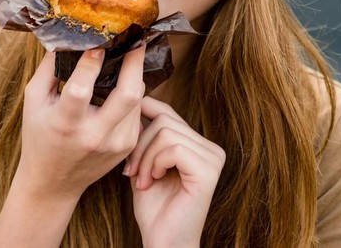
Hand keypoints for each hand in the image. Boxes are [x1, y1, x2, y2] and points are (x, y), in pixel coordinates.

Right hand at [15, 43, 146, 201]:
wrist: (53, 182)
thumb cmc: (40, 136)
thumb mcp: (34, 101)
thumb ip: (49, 68)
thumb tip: (68, 36)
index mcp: (65, 124)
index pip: (82, 89)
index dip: (92, 62)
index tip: (99, 40)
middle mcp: (94, 136)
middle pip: (127, 95)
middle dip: (134, 62)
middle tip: (135, 38)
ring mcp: (116, 143)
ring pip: (137, 99)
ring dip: (134, 74)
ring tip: (130, 53)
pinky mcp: (127, 145)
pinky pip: (136, 110)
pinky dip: (132, 92)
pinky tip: (125, 80)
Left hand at [125, 97, 225, 247]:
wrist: (163, 243)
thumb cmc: (154, 209)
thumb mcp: (144, 164)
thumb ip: (142, 137)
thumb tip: (133, 106)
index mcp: (198, 144)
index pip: (166, 111)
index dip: (141, 121)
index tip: (128, 151)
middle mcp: (210, 148)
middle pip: (164, 118)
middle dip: (139, 144)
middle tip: (131, 172)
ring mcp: (212, 158)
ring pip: (166, 132)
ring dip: (144, 158)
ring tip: (142, 181)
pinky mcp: (208, 170)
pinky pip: (174, 148)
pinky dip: (155, 163)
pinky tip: (153, 181)